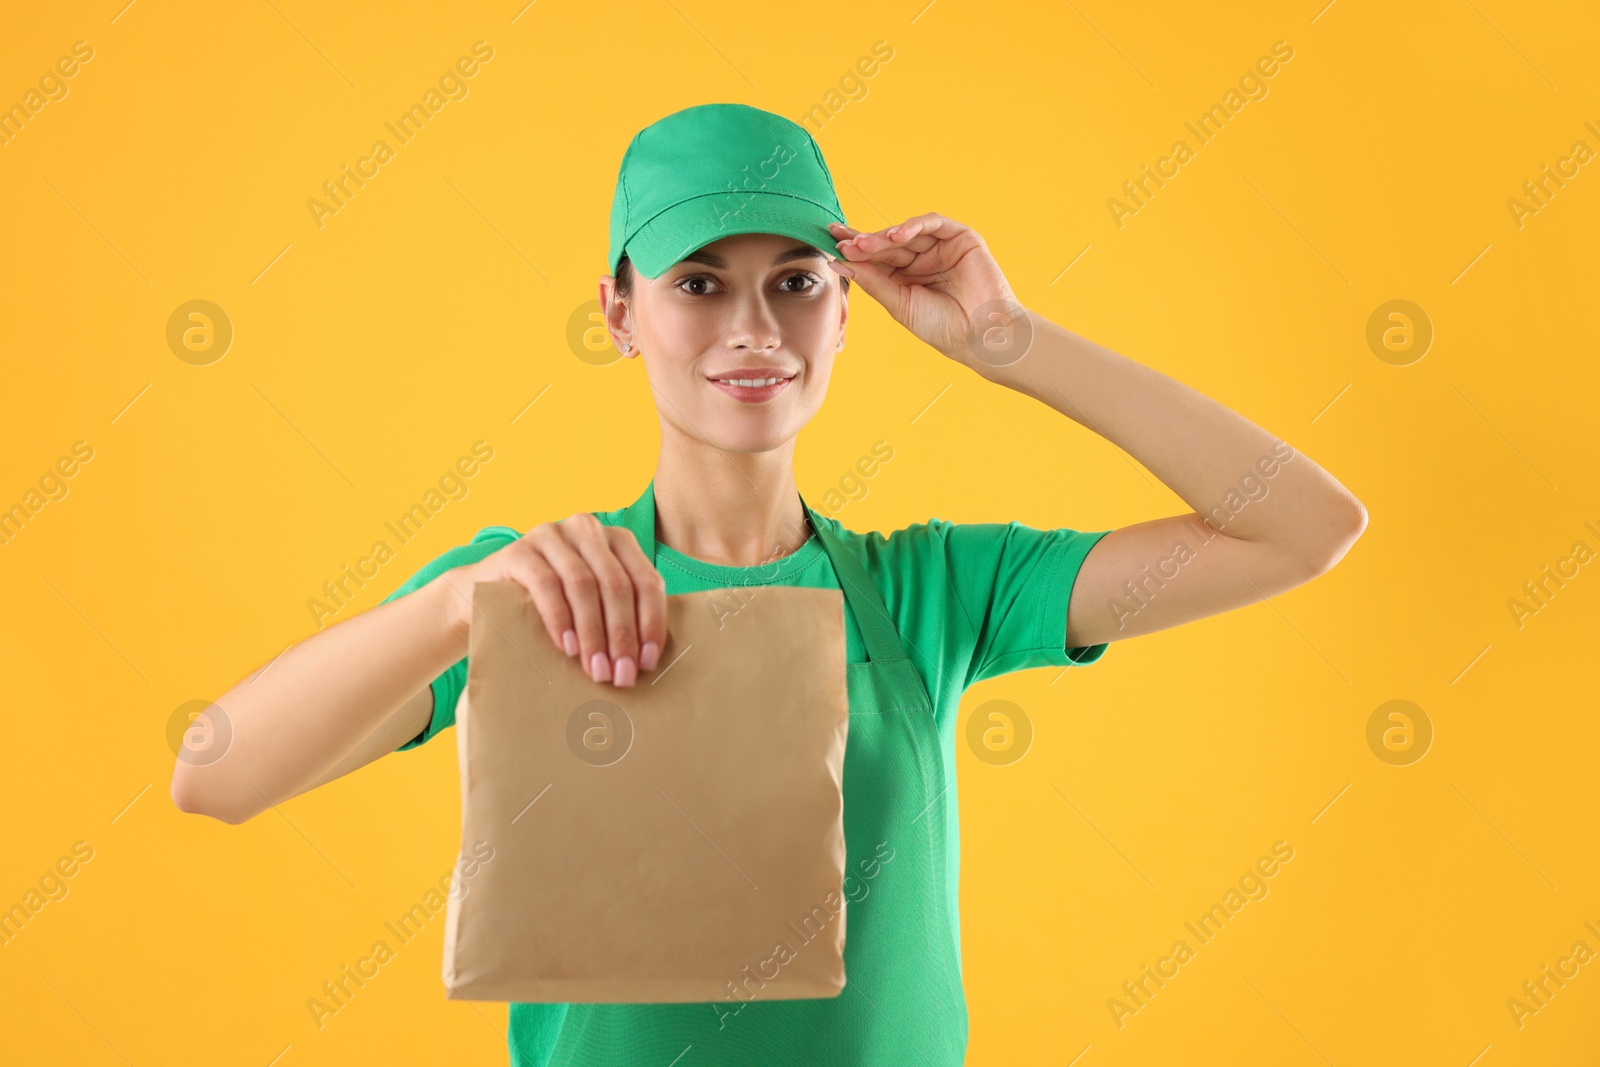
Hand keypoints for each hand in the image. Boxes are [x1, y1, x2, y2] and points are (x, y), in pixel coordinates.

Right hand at [440, 514, 666, 686]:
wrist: (488, 594)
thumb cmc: (554, 605)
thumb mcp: (593, 602)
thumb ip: (620, 615)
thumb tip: (645, 661)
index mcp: (617, 540)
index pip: (646, 581)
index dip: (651, 622)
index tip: (647, 662)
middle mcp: (588, 529)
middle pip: (616, 584)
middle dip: (622, 635)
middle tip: (621, 674)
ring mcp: (552, 534)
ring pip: (583, 585)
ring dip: (593, 633)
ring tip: (595, 668)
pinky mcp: (519, 550)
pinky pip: (545, 585)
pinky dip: (560, 619)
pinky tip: (566, 647)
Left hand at [827, 213, 1027, 372]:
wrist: (980, 335)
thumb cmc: (942, 326)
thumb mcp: (899, 302)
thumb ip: (872, 281)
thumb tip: (839, 262)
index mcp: (907, 277)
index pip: (877, 258)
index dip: (855, 249)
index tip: (831, 241)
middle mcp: (922, 260)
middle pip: (887, 244)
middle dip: (865, 242)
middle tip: (843, 241)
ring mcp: (941, 248)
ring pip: (907, 233)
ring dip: (884, 236)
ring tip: (865, 243)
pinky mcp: (961, 238)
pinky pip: (934, 223)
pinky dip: (914, 225)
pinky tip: (896, 235)